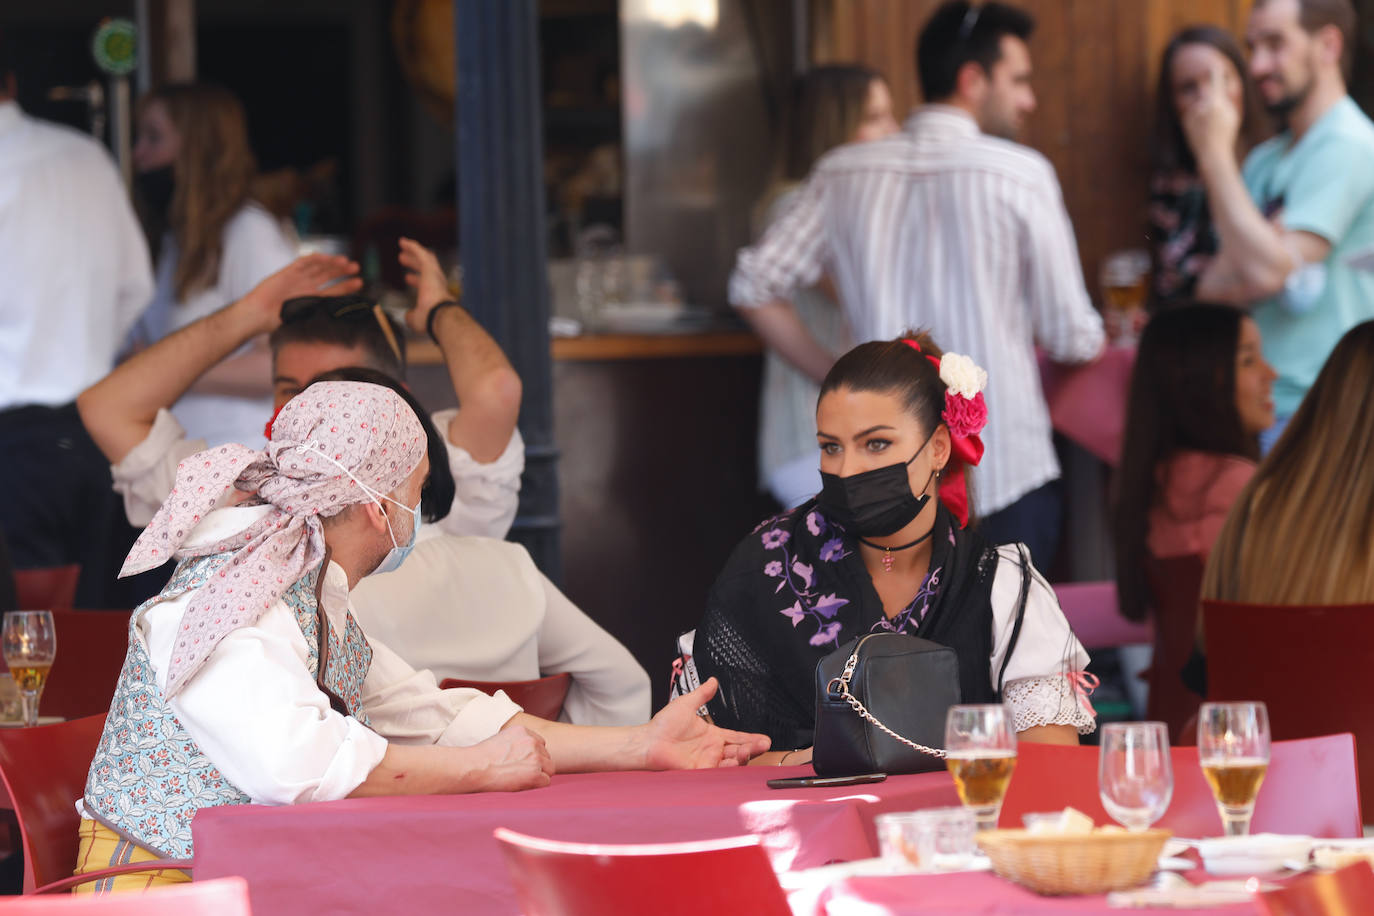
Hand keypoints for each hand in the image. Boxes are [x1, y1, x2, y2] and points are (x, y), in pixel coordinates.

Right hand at [237, 253, 362, 333]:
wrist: (257, 317)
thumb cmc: (277, 323)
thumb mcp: (304, 320)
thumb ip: (320, 315)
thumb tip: (343, 320)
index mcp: (311, 299)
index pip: (333, 290)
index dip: (346, 286)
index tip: (360, 283)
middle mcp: (306, 286)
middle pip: (327, 275)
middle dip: (342, 271)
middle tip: (356, 268)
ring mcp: (297, 278)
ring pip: (318, 267)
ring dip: (331, 263)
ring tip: (346, 262)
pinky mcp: (286, 272)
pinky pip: (302, 263)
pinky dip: (313, 259)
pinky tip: (325, 257)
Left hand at [398, 237, 453, 334]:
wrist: (440, 314)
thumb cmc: (430, 320)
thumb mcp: (417, 320)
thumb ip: (411, 316)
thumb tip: (407, 316)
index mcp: (435, 295)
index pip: (425, 284)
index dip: (415, 280)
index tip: (407, 278)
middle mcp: (437, 282)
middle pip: (424, 268)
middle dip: (413, 264)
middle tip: (403, 259)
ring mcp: (434, 274)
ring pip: (424, 258)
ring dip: (413, 252)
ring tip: (403, 246)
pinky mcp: (430, 267)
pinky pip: (420, 252)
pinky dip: (412, 246)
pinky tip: (403, 241)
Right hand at [468, 724, 554, 791]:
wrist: (474, 767)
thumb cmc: (482, 758)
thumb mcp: (502, 740)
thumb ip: (518, 743)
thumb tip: (528, 754)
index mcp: (524, 731)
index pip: (540, 744)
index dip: (532, 756)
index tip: (519, 762)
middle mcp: (532, 741)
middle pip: (546, 756)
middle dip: (537, 765)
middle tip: (518, 772)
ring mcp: (535, 756)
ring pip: (549, 769)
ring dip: (538, 775)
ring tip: (518, 778)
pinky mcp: (535, 772)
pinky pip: (546, 781)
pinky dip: (536, 785)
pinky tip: (520, 783)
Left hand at [638, 678, 771, 768]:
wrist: (648, 741)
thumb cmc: (663, 725)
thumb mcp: (686, 704)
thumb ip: (702, 694)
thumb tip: (713, 680)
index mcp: (712, 735)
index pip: (737, 737)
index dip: (751, 738)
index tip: (765, 739)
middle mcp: (712, 750)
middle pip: (739, 751)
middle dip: (753, 748)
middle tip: (763, 744)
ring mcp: (708, 761)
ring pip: (733, 762)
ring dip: (743, 756)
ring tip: (748, 749)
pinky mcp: (701, 771)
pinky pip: (719, 772)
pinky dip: (729, 768)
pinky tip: (736, 761)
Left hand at [1181, 61, 1240, 165]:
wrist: (1211, 151)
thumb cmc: (1226, 133)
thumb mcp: (1231, 115)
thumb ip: (1223, 101)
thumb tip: (1216, 93)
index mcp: (1217, 102)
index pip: (1216, 83)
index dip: (1215, 73)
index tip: (1214, 65)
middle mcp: (1203, 105)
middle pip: (1204, 90)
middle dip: (1204, 85)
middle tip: (1204, 86)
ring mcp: (1193, 112)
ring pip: (1200, 105)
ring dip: (1204, 112)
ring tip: (1209, 126)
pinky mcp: (1186, 118)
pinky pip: (1193, 113)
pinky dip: (1197, 119)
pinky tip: (1201, 129)